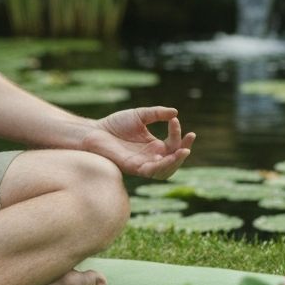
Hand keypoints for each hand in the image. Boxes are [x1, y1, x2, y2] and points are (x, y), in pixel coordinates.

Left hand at [79, 106, 194, 179]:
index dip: (178, 133)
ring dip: (176, 161)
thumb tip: (175, 111)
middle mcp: (150, 157)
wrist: (94, 131)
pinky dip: (161, 165)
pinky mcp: (133, 168)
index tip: (175, 119)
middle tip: (189, 137)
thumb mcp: (140, 115)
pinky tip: (165, 155)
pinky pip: (151, 172)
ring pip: (165, 170)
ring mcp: (143, 164)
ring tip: (183, 150)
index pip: (173, 144)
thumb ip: (157, 113)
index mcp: (154, 146)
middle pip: (174, 160)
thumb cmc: (115, 124)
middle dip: (184, 151)